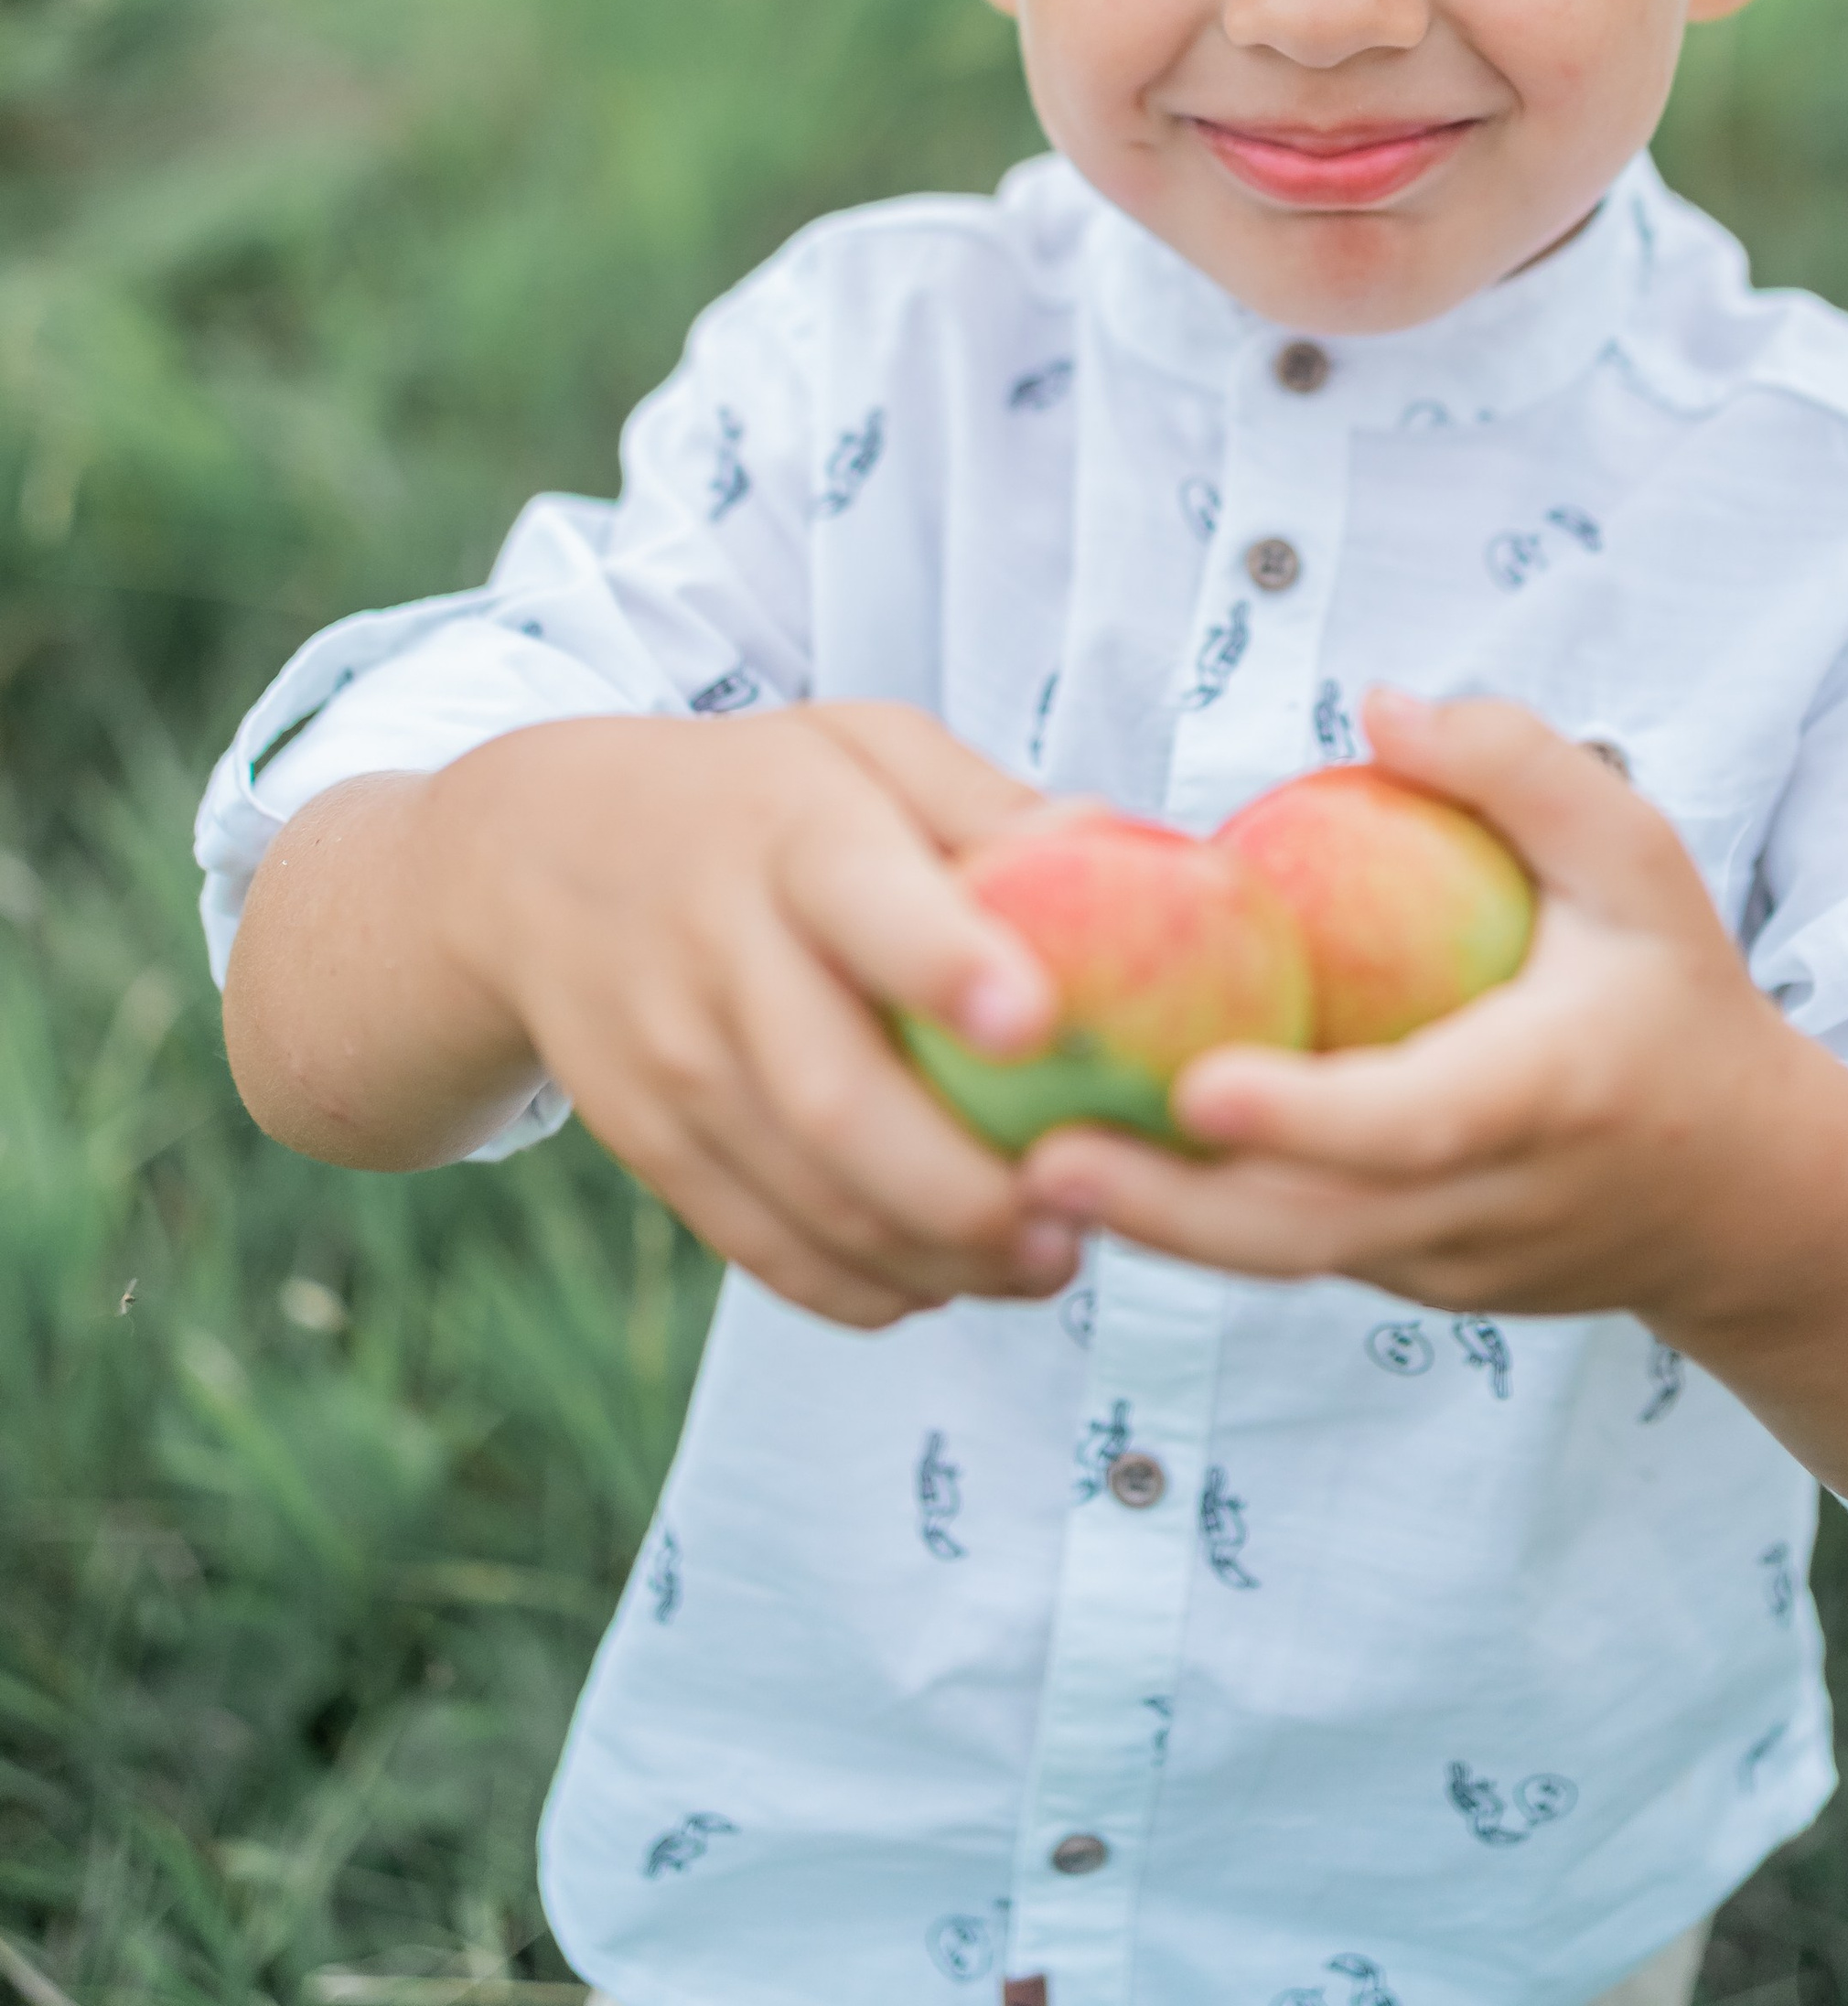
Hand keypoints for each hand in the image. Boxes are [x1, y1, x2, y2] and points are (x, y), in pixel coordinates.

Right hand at [420, 703, 1083, 1326]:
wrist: (535, 858)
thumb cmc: (752, 798)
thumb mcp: (861, 747)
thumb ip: (986, 802)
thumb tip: (1121, 846)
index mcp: (794, 836)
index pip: (864, 904)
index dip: (947, 965)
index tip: (1033, 1021)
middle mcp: (720, 955)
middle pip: (836, 1101)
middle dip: (969, 1188)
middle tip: (1080, 1214)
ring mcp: (673, 1064)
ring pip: (811, 1202)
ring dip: (941, 1259)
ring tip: (1045, 1260)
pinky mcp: (651, 1146)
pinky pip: (766, 1250)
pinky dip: (867, 1289)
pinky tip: (949, 1279)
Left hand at [1018, 689, 1793, 1321]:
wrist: (1756, 1203)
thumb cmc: (1681, 999)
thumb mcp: (1643, 862)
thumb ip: (1524, 771)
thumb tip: (1378, 704)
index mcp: (1544, 1097)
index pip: (1410, 1128)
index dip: (1301, 1120)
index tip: (1194, 1089)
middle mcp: (1486, 1205)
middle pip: (1310, 1233)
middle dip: (1170, 1211)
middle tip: (1036, 1161)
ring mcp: (1444, 1265)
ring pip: (1286, 1263)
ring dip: (1158, 1231)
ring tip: (1019, 1172)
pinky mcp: (1412, 1285)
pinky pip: (1296, 1256)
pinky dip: (1201, 1225)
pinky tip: (1094, 1170)